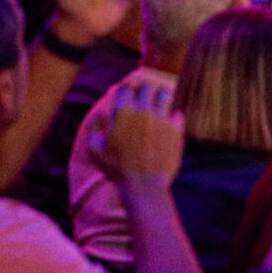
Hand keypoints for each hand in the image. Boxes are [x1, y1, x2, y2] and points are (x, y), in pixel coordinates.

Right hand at [92, 72, 184, 187]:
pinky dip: (173, 117)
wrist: (144, 185)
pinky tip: (168, 124)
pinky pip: (177, 114)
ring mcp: (162, 118)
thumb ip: (94, 129)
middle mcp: (144, 111)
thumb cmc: (117, 170)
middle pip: (147, 87)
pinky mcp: (176, 128)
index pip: (125, 89)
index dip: (125, 91)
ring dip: (159, 99)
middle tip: (143, 97)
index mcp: (123, 113)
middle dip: (144, 91)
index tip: (126, 95)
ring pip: (164, 96)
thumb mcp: (95, 151)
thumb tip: (100, 114)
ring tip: (157, 107)